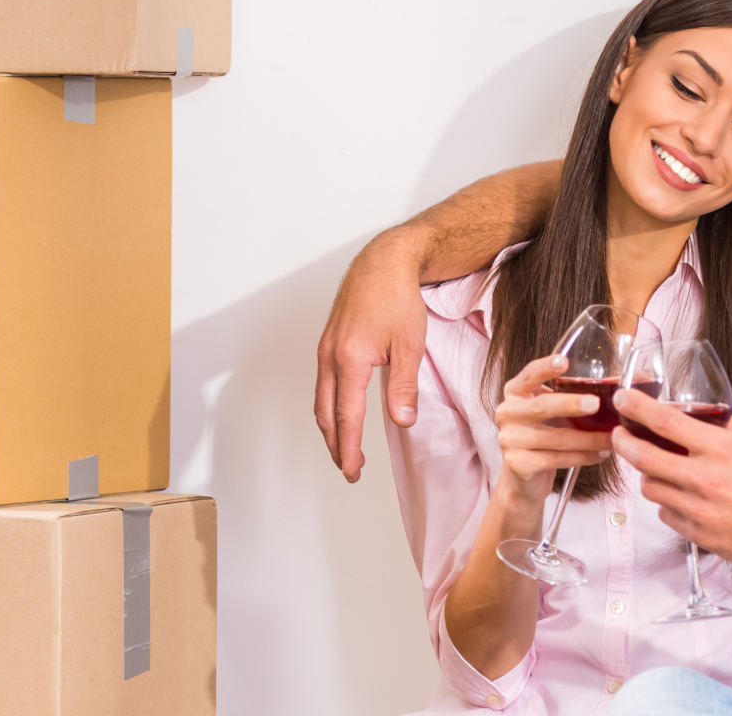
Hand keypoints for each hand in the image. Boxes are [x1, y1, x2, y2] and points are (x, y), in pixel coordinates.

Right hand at [314, 231, 428, 481]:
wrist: (383, 261)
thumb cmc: (397, 297)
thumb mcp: (410, 344)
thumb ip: (404, 387)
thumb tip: (403, 422)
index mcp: (349, 360)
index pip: (346, 416)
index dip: (349, 447)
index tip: (353, 470)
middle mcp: (330, 356)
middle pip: (326, 414)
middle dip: (337, 444)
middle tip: (350, 468)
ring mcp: (325, 348)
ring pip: (321, 399)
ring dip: (331, 427)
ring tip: (346, 447)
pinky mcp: (328, 341)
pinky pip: (323, 382)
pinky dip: (329, 405)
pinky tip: (342, 410)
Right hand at [494, 354, 611, 501]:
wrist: (524, 478)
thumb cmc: (545, 435)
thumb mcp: (555, 411)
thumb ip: (578, 394)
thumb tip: (636, 377)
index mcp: (516, 392)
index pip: (529, 374)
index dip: (545, 367)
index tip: (564, 362)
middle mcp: (508, 412)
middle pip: (541, 406)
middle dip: (571, 404)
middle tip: (596, 404)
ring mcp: (509, 439)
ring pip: (555, 438)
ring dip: (587, 439)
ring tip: (612, 439)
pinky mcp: (517, 464)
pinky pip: (555, 459)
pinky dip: (581, 457)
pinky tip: (599, 455)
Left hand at [610, 387, 731, 571]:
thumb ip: (726, 430)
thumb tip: (704, 414)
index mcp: (722, 451)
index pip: (666, 422)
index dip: (637, 408)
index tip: (623, 400)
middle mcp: (706, 480)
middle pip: (643, 458)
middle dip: (624, 442)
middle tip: (621, 434)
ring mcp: (699, 511)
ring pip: (650, 488)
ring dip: (649, 475)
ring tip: (659, 468)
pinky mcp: (699, 536)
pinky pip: (666, 514)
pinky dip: (668, 503)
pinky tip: (683, 497)